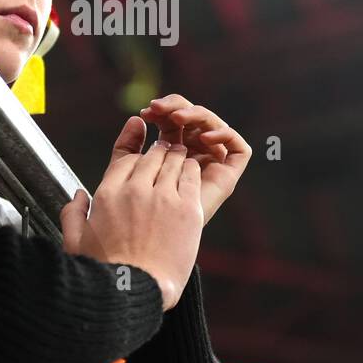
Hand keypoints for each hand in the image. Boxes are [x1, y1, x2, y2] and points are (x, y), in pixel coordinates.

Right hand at [60, 121, 203, 310]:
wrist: (135, 292)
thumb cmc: (106, 273)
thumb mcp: (75, 242)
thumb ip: (72, 214)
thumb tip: (78, 196)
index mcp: (107, 195)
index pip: (126, 159)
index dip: (136, 154)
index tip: (143, 157)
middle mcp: (135, 191)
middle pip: (151, 156)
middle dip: (159, 154)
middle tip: (165, 155)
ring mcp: (162, 198)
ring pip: (174, 160)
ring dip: (177, 158)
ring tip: (180, 159)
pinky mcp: (187, 209)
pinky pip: (192, 175)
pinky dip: (192, 170)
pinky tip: (191, 173)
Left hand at [138, 95, 250, 225]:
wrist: (147, 254)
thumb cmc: (132, 218)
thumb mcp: (125, 174)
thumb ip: (127, 147)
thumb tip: (137, 117)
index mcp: (170, 150)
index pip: (171, 118)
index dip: (161, 111)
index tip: (146, 112)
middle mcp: (193, 153)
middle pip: (192, 117)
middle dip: (176, 108)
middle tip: (158, 109)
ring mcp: (212, 163)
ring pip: (212, 125)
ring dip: (196, 115)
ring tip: (177, 118)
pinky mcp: (229, 175)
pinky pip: (237, 148)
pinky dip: (224, 135)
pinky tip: (204, 138)